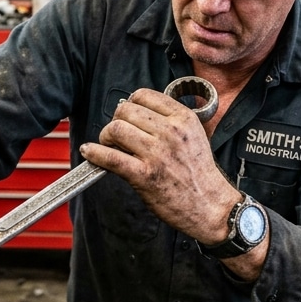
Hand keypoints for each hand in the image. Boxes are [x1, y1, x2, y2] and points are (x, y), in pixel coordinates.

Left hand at [80, 88, 240, 242]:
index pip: (143, 95)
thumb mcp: (193, 135)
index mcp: (183, 118)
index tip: (127, 116)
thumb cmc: (199, 174)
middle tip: (116, 135)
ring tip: (109, 146)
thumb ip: (169, 121)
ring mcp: (157, 154)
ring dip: (105, 137)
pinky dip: (95, 154)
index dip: (129, 105)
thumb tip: (135, 114)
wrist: (210, 206)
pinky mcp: (145, 176)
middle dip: (115, 120)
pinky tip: (90, 153)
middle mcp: (170, 132)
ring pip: (116, 129)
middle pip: (125, 111)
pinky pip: (110, 158)